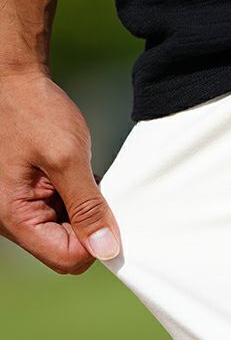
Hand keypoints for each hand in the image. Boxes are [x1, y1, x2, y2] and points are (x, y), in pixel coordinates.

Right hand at [0, 71, 119, 273]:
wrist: (15, 80)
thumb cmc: (33, 111)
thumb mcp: (67, 159)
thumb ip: (88, 207)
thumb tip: (106, 249)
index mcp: (13, 216)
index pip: (66, 259)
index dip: (94, 244)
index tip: (110, 217)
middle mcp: (12, 219)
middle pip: (66, 250)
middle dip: (89, 227)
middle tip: (97, 192)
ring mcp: (21, 209)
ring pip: (67, 233)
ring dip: (84, 211)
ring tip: (84, 178)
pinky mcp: (31, 197)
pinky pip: (62, 214)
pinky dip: (78, 200)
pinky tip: (79, 177)